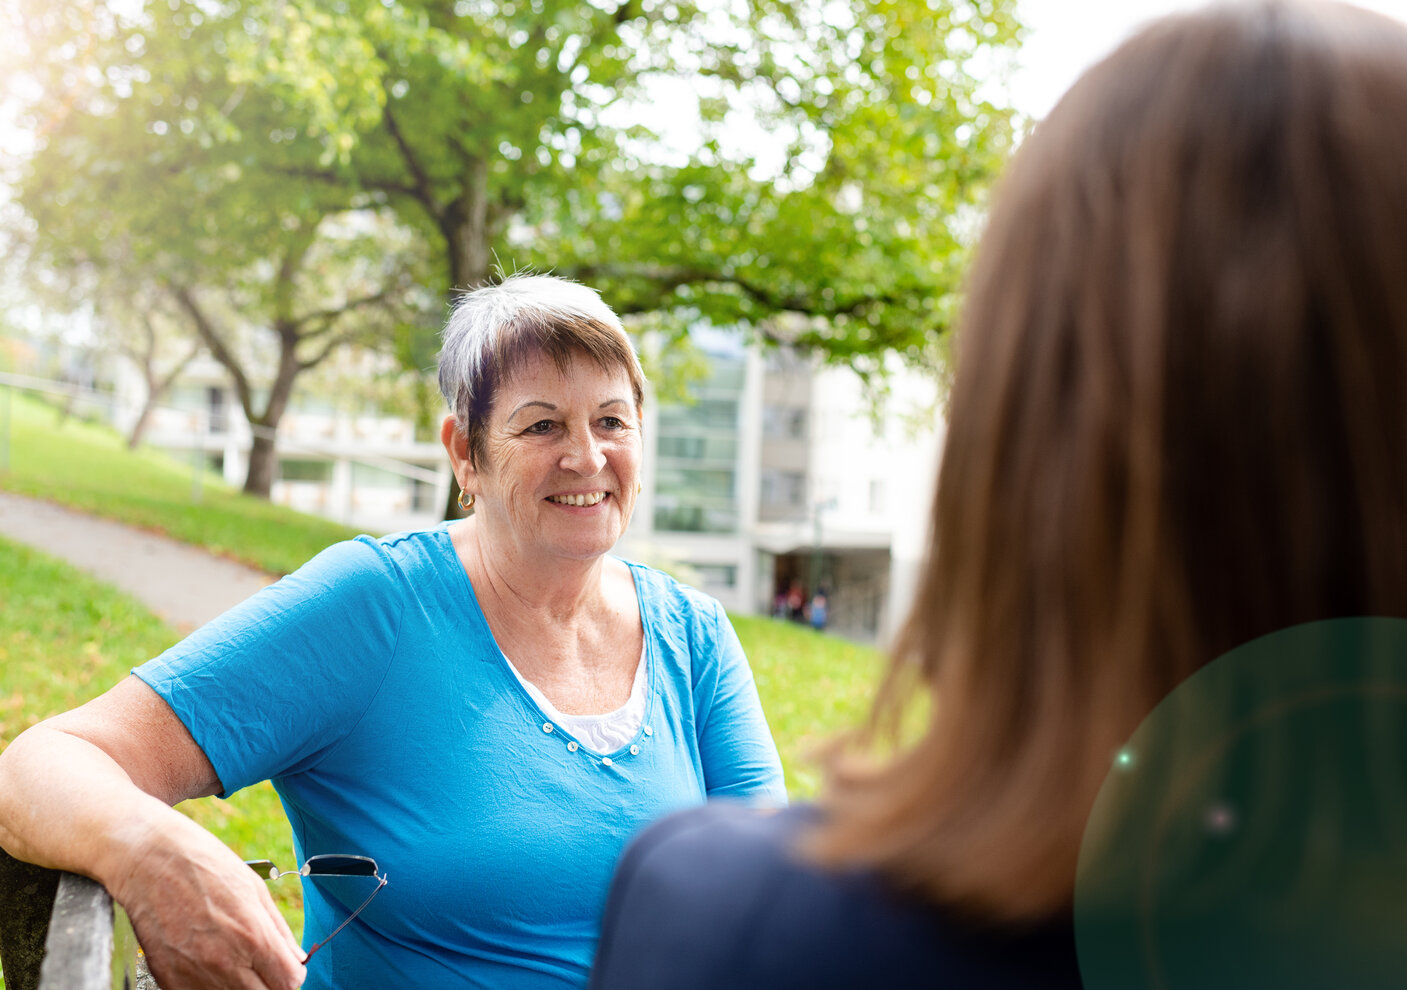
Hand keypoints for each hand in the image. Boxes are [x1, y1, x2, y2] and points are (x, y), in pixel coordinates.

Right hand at [110, 817, 306, 989]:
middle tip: (263, 968)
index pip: (289, 983)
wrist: (149, 859)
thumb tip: (296, 959)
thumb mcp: (254, 889)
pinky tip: (209, 966)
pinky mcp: (168, 979)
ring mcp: (194, 974)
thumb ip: (278, 930)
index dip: (292, 976)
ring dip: (241, 987)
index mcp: (253, 936)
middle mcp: (225, 962)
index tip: (286, 967)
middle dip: (270, 984)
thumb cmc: (204, 865)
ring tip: (234, 962)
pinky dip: (210, 987)